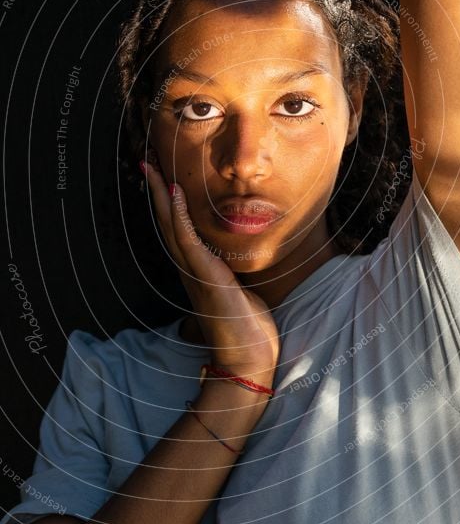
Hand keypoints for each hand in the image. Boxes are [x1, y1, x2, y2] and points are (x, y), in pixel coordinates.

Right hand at [142, 161, 280, 380]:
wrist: (248, 360)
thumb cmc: (247, 330)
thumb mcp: (239, 294)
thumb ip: (232, 276)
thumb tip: (237, 268)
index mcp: (197, 271)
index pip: (177, 230)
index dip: (168, 204)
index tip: (162, 177)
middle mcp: (189, 270)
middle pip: (167, 223)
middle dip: (157, 192)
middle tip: (147, 163)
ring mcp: (195, 272)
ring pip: (171, 226)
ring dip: (161, 196)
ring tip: (153, 169)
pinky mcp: (206, 276)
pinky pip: (187, 240)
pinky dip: (179, 216)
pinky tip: (174, 194)